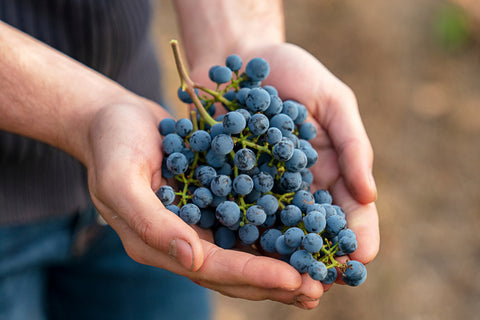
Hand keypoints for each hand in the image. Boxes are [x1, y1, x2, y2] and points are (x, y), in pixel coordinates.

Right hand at [84, 100, 321, 308]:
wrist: (115, 119)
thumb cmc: (112, 146)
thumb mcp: (120, 181)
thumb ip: (151, 222)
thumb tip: (194, 259)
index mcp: (159, 244)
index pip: (212, 268)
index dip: (252, 274)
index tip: (293, 279)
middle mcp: (183, 241)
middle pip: (234, 270)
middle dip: (275, 280)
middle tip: (317, 287)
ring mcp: (199, 223)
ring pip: (245, 250)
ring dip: (281, 262)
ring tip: (319, 271)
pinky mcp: (211, 202)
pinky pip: (246, 221)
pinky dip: (273, 230)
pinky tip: (302, 229)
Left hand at [189, 43, 379, 304]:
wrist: (243, 58)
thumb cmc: (296, 73)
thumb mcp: (334, 101)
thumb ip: (353, 145)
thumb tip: (370, 195)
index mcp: (330, 172)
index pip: (349, 211)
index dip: (358, 234)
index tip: (363, 257)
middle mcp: (297, 188)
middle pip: (312, 230)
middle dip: (318, 257)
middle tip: (321, 284)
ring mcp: (263, 188)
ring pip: (275, 230)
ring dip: (281, 256)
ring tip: (285, 280)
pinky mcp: (228, 182)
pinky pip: (236, 210)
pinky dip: (241, 231)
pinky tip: (240, 249)